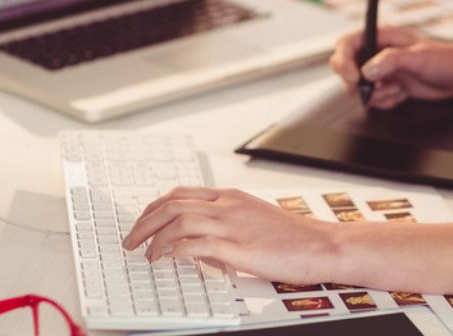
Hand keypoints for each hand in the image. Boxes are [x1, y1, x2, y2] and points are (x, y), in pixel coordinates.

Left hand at [123, 187, 339, 284]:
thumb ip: (226, 226)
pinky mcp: (240, 248)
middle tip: (131, 240)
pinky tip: (168, 258)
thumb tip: (200, 244)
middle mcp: (228, 206)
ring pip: (181, 220)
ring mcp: (234, 225)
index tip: (142, 222)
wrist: (321, 245)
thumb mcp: (254, 221)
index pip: (181, 194)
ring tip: (146, 254)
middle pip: (173, 204)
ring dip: (156, 237)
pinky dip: (177, 250)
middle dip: (145, 222)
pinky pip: (199, 244)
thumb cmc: (292, 237)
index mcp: (231, 197)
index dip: (154, 207)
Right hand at [328, 26, 452, 109]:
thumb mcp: (418, 57)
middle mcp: (377, 52)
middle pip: (346, 66)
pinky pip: (374, 99)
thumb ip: (390, 61)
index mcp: (381, 36)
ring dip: (377, 94)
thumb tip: (366, 71)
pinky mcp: (388, 85)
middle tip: (373, 88)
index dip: (344, 61)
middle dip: (356, 82)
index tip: (355, 77)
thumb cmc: (445, 59)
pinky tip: (403, 94)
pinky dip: (386, 101)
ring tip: (398, 88)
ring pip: (359, 87)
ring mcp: (381, 70)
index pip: (347, 44)